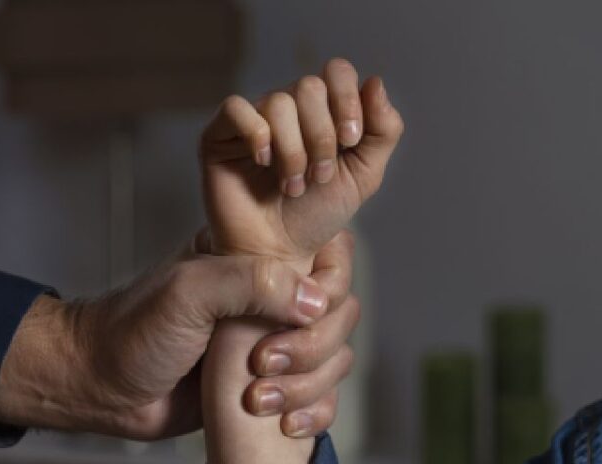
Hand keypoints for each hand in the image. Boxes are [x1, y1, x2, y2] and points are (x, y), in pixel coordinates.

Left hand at [0, 231, 359, 440]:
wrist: (102, 388)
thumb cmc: (133, 331)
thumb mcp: (188, 292)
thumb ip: (251, 283)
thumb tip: (316, 302)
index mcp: (256, 257)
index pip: (330, 257)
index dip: (326, 288)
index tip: (295, 315)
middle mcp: (271, 297)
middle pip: (341, 314)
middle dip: (312, 347)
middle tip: (262, 364)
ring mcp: (273, 343)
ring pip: (335, 359)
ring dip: (308, 385)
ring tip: (257, 400)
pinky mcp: (270, 387)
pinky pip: (321, 398)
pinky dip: (314, 413)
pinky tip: (285, 425)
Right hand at [200, 58, 403, 260]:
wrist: (278, 254)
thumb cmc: (315, 216)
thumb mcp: (363, 176)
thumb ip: (382, 132)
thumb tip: (376, 82)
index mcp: (322, 111)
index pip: (336, 72)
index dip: (347, 99)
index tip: (350, 141)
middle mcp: (287, 109)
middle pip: (309, 86)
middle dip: (322, 136)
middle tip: (319, 177)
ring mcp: (252, 120)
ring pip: (278, 102)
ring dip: (293, 150)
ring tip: (292, 186)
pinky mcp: (219, 135)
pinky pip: (236, 108)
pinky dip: (256, 134)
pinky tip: (263, 163)